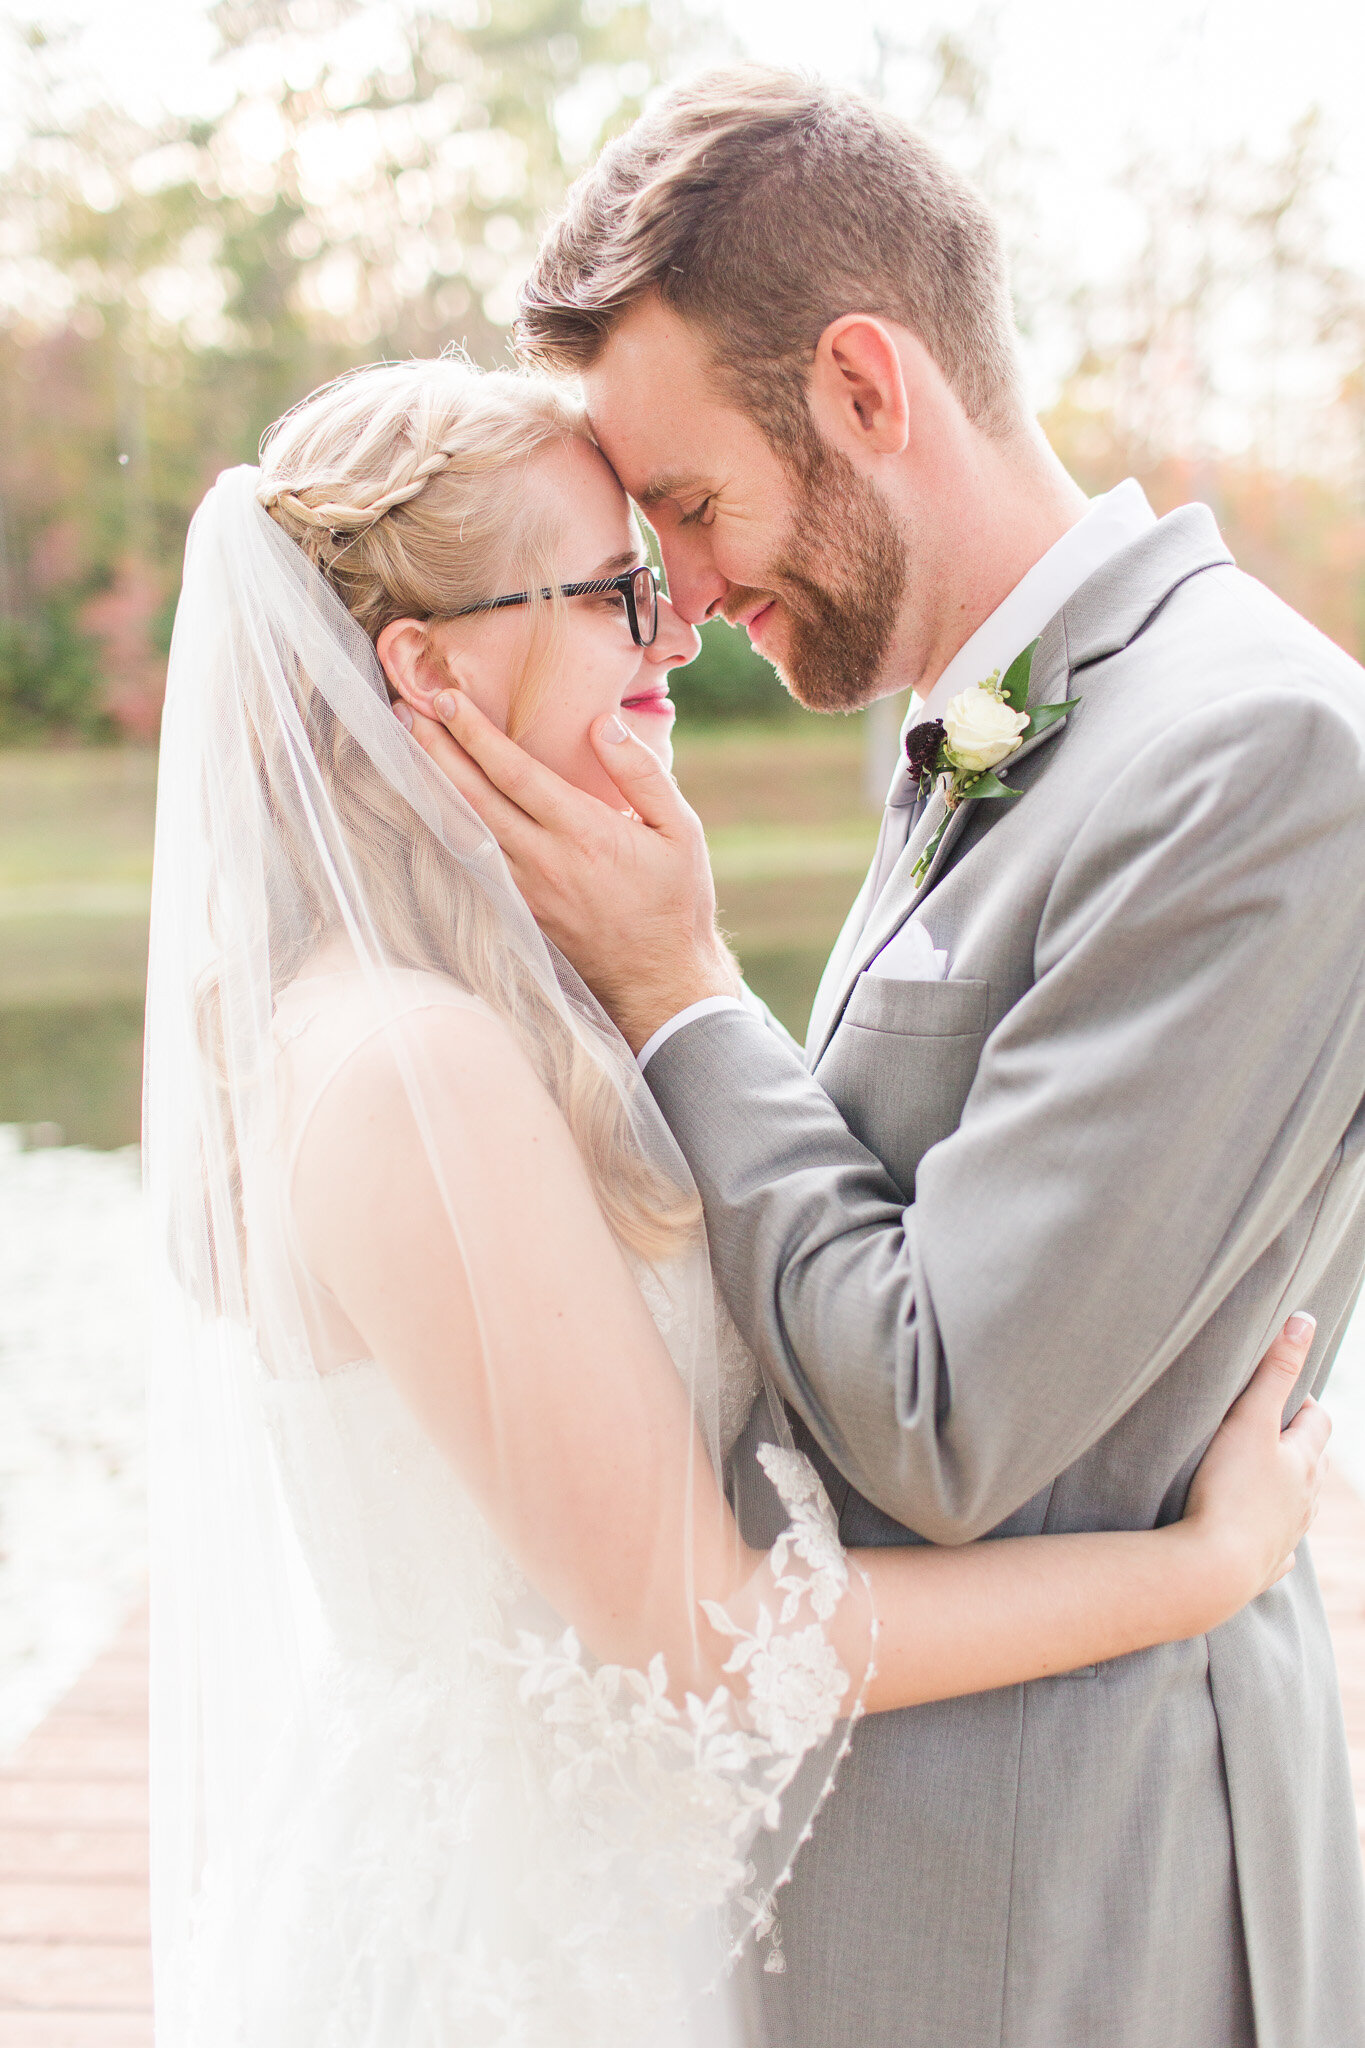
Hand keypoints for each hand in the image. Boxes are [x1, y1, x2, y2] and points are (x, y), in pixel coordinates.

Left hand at [402, 694, 741, 1049]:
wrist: (660, 981)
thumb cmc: (676, 902)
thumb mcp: (681, 831)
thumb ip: (642, 774)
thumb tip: (602, 725)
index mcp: (584, 832)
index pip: (514, 772)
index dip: (474, 734)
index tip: (446, 699)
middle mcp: (544, 860)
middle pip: (473, 797)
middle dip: (436, 749)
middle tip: (406, 710)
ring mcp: (525, 890)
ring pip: (464, 830)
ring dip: (432, 785)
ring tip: (408, 746)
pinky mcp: (518, 911)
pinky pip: (473, 861)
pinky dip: (447, 826)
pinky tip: (433, 802)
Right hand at [1181, 1314, 1330, 1619]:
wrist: (1213, 1567)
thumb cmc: (1229, 1490)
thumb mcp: (1250, 1420)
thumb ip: (1274, 1370)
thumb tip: (1304, 1320)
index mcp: (1303, 1462)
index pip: (1317, 1422)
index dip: (1302, 1404)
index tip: (1282, 1396)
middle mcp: (1305, 1500)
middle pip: (1313, 1464)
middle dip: (1298, 1445)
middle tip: (1269, 1430)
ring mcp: (1289, 1535)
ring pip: (1300, 1506)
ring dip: (1287, 1489)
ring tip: (1261, 1478)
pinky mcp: (1266, 1566)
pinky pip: (1280, 1550)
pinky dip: (1274, 1537)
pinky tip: (1260, 1536)